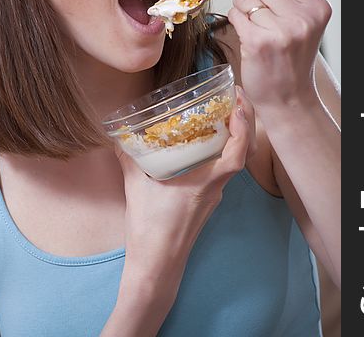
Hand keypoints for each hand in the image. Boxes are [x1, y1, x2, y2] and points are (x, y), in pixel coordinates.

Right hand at [115, 87, 253, 289]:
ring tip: (225, 111)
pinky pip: (221, 169)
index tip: (238, 106)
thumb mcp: (135, 187)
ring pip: (234, 160)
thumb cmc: (149, 230)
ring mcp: (213, 195)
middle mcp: (215, 188)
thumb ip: (129, 157)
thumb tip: (118, 134)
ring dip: (235, 135)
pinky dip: (222, 149)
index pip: (237, 156)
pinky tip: (206, 141)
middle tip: (236, 96)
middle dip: (244, 122)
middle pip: (242, 152)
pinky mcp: (207, 201)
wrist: (156, 266)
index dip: (242, 129)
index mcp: (205, 183)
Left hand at [228, 0, 331, 110]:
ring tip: (252, 20)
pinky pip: (235, 14)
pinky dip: (235, 19)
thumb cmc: (291, 54)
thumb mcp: (297, 12)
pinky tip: (246, 32)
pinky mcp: (259, 44)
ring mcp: (282, 31)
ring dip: (240, 4)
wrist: (289, 98)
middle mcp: (303, 17)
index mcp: (316, 5)